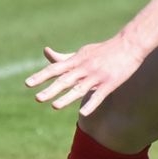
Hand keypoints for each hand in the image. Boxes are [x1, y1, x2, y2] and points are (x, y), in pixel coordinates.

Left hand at [26, 37, 145, 116]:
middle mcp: (84, 68)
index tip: (27, 84)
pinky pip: (99, 95)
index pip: (55, 69)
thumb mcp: (81, 52)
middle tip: (37, 98)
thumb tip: (45, 52)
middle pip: (65, 80)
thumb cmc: (102, 50)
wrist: (129, 45)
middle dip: (51, 90)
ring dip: (67, 98)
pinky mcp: (110, 83)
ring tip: (54, 106)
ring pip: (80, 89)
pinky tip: (83, 114)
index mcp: (76, 61)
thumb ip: (63, 57)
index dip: (41, 76)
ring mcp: (97, 76)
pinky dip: (91, 104)